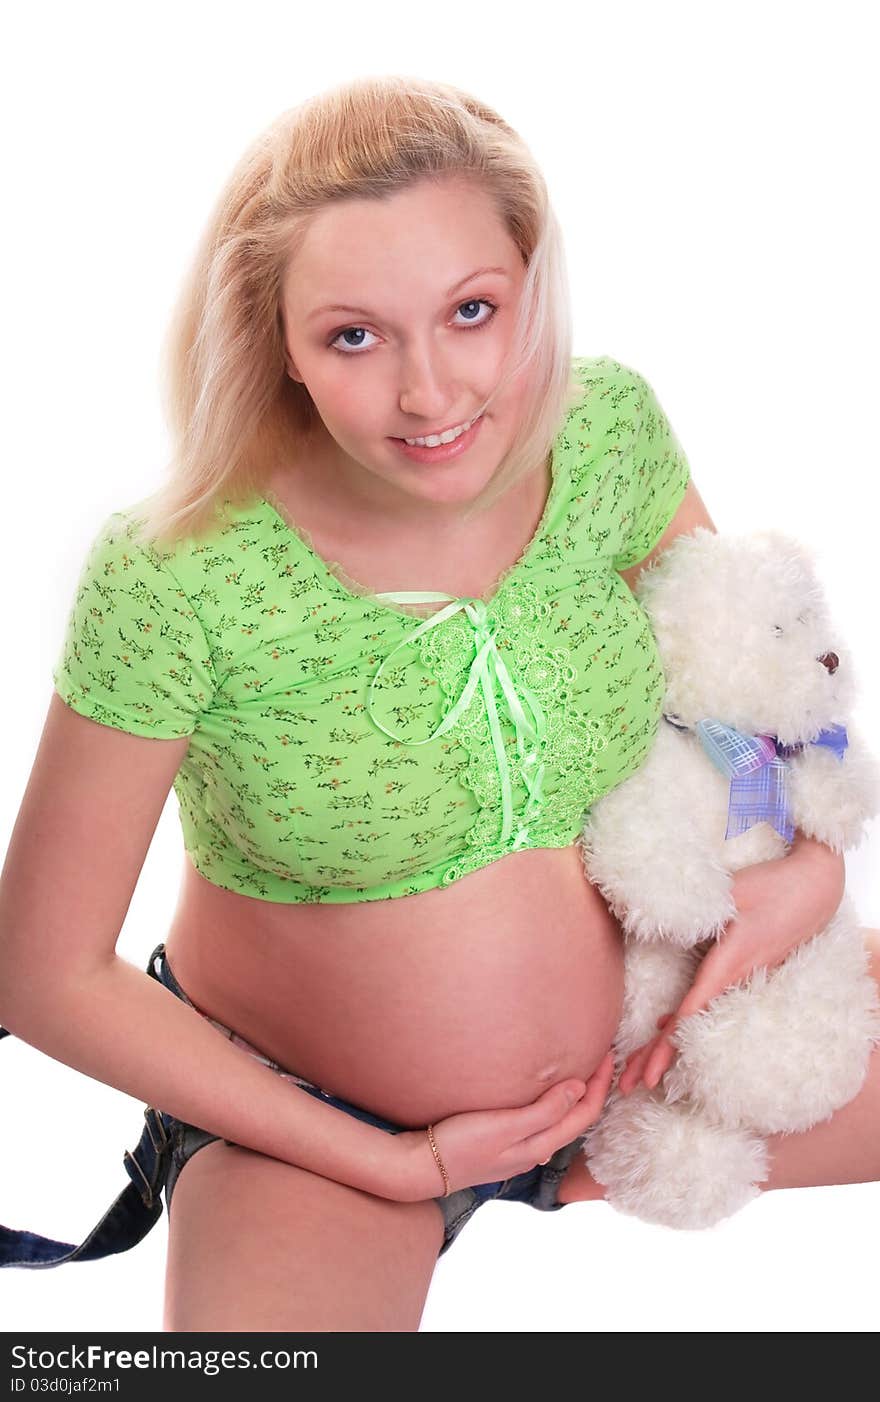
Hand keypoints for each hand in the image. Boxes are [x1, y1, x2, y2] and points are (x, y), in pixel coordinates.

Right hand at [395, 1050, 614, 1201]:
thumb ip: (543, 1111)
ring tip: (581, 1069)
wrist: (423, 1167)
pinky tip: (545, 1092)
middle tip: (602, 1055)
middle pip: (577, 1118)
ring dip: (575, 1096)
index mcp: (540, 1145)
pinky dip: (554, 1103)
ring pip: (560, 1121)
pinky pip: (542, 1122)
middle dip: (594, 1088)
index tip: (608, 1054)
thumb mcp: (505, 1125)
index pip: (584, 1114)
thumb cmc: (461, 1144)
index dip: (601, 1085)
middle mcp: (536, 1149)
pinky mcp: (505, 1143)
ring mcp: (520, 1148)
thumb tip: (579, 1089)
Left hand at [619, 836, 844, 1095]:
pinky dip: (684, 1019)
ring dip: (667, 1043)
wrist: (816, 888)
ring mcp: (741, 978)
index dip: (666, 1047)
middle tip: (628, 1086)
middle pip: (689, 1029)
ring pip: (697, 1018)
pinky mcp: (744, 970)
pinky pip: (709, 1001)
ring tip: (638, 1069)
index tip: (648, 1075)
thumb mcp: (731, 892)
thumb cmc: (773, 885)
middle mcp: (734, 980)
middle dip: (657, 1058)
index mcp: (728, 966)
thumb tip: (661, 918)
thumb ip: (698, 910)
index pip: (690, 1016)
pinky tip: (665, 1025)